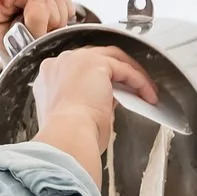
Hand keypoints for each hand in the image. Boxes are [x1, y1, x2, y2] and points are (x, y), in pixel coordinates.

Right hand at [32, 45, 157, 187]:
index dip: (96, 78)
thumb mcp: (75, 116)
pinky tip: (147, 94)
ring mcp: (76, 60)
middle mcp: (59, 64)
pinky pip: (124, 69)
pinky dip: (139, 81)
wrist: (68, 137)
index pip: (78, 69)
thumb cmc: (68, 136)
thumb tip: (106, 101)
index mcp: (49, 78)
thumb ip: (87, 102)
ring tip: (144, 90)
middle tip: (132, 87)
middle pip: (95, 59)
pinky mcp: (95, 62)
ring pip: (112, 58)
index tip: (110, 91)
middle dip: (116, 72)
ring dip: (131, 74)